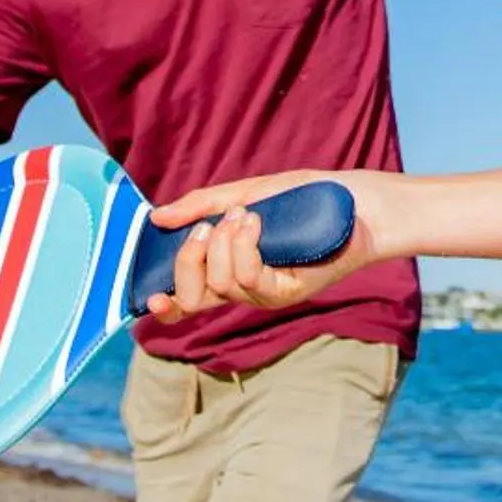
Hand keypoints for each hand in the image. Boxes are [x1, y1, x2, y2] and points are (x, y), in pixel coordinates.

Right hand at [144, 172, 376, 320]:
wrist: (351, 199)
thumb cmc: (300, 197)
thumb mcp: (244, 194)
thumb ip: (202, 207)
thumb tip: (157, 218)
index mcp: (226, 270)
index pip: (186, 303)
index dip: (164, 306)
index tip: (150, 295)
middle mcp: (243, 289)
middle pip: (192, 299)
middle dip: (188, 260)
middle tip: (205, 228)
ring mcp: (265, 293)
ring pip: (221, 285)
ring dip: (223, 244)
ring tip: (246, 215)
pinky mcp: (288, 292)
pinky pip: (249, 279)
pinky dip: (244, 247)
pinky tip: (256, 223)